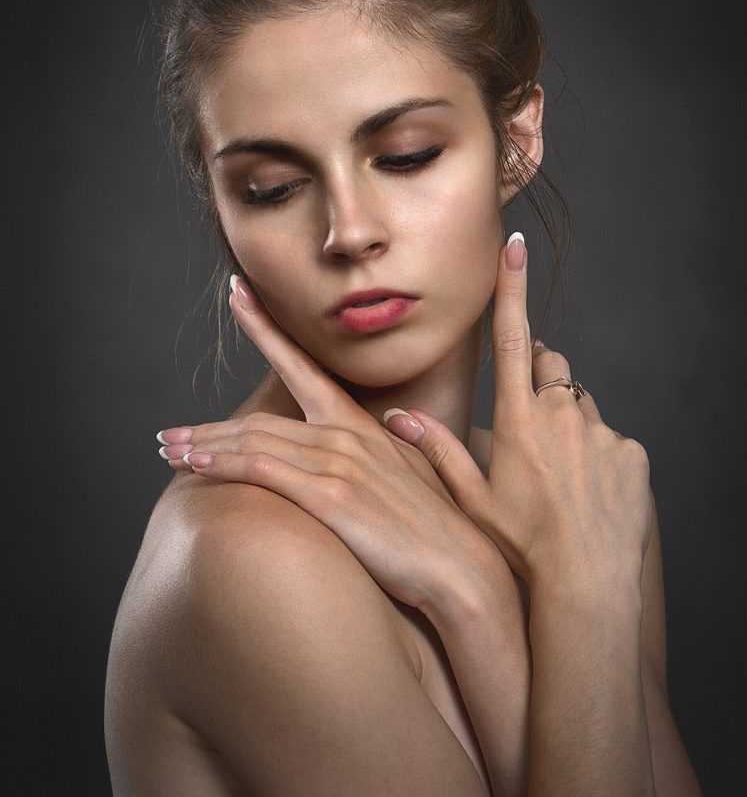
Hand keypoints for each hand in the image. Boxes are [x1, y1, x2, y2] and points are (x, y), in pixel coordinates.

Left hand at [157, 277, 506, 613]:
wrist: (463, 567)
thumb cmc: (441, 526)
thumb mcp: (422, 468)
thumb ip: (409, 436)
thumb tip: (398, 417)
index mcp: (362, 424)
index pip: (303, 366)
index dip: (265, 328)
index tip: (236, 294)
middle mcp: (346, 434)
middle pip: (258, 421)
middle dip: (208, 428)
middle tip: (168, 435)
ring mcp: (339, 463)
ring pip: (253, 442)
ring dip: (203, 447)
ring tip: (168, 454)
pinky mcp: (332, 497)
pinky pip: (263, 470)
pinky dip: (222, 464)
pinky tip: (193, 467)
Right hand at [384, 233, 653, 590]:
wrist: (585, 581)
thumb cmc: (521, 543)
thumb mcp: (472, 498)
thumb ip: (438, 449)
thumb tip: (397, 418)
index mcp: (519, 418)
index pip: (512, 337)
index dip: (512, 289)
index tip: (515, 247)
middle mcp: (561, 413)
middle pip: (552, 364)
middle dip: (541, 374)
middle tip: (530, 423)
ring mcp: (601, 431)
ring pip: (581, 404)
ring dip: (568, 422)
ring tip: (560, 473)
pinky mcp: (631, 452)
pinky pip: (612, 439)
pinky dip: (599, 454)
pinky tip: (588, 492)